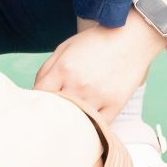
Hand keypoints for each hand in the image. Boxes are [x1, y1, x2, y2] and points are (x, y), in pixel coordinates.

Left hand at [33, 18, 165, 121]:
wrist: (131, 38)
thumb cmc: (96, 42)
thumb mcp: (64, 48)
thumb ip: (46, 70)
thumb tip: (35, 92)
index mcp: (63, 69)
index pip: (39, 94)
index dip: (35, 99)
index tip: (37, 103)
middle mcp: (79, 85)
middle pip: (55, 110)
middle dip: (50, 113)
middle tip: (50, 116)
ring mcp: (98, 96)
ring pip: (76, 121)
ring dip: (70, 122)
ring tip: (68, 122)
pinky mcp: (115, 105)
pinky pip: (98, 126)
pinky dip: (91, 127)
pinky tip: (86, 124)